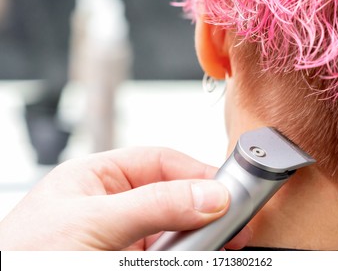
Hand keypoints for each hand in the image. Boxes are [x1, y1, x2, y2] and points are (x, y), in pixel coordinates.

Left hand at [0, 147, 250, 249]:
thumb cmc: (23, 255)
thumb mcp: (92, 221)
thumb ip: (153, 205)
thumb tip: (209, 195)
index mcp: (98, 178)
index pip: (159, 162)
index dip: (195, 171)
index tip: (224, 189)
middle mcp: (114, 205)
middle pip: (173, 195)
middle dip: (204, 206)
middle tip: (232, 221)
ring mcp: (124, 236)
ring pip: (176, 228)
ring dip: (200, 234)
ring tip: (222, 240)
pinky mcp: (130, 257)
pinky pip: (168, 250)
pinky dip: (189, 251)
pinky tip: (202, 251)